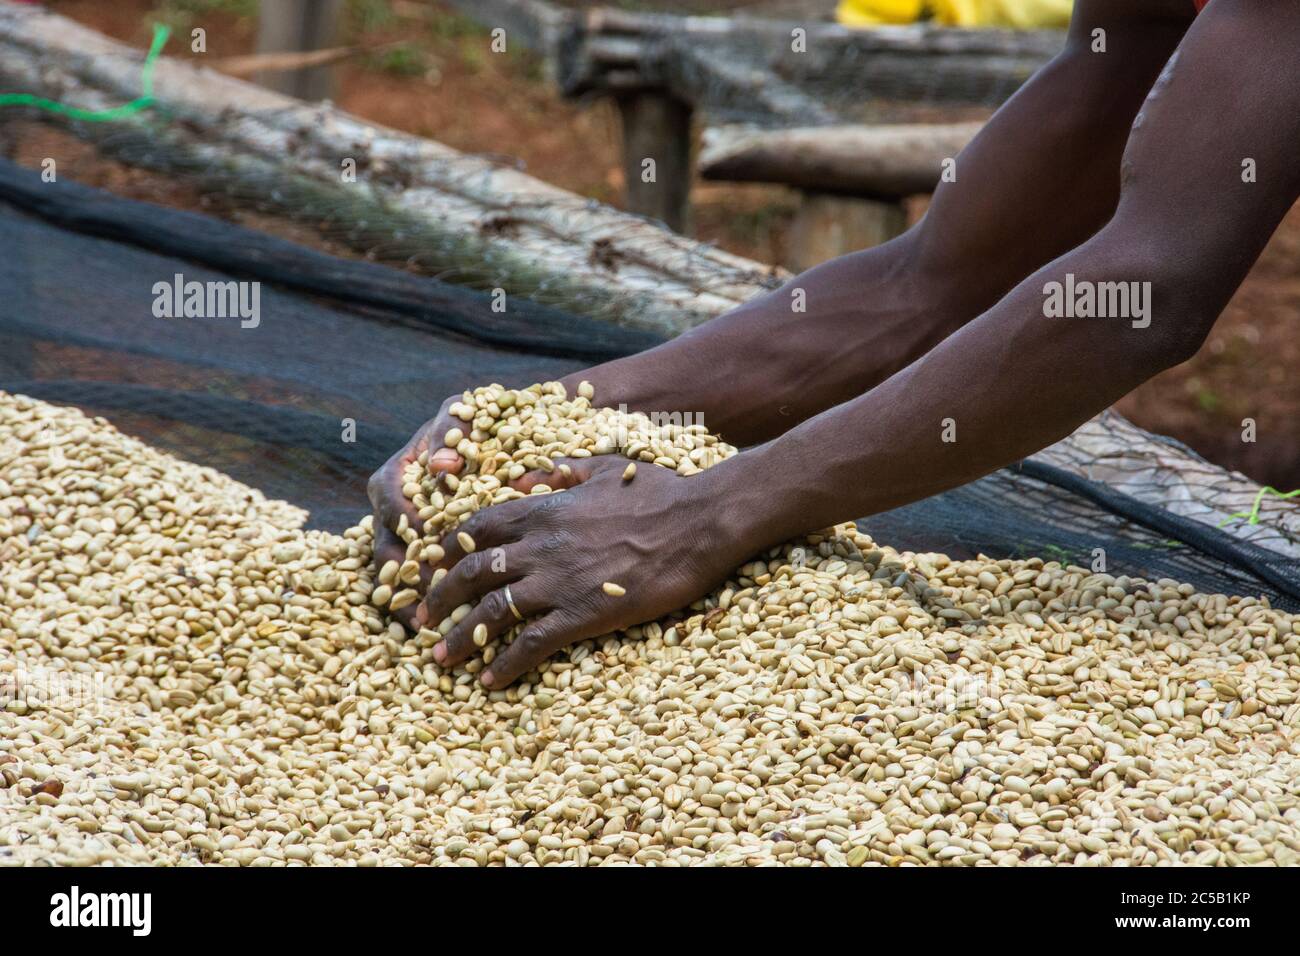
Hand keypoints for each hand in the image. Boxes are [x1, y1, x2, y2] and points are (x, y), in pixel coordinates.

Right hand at [366, 396, 464, 628]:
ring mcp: (402, 537)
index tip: (422, 539)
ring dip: (409, 601)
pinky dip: (422, 606)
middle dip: (401, 577)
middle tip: (424, 603)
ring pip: (394, 574)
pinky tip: (439, 629)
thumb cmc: (471, 423)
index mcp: (396, 473)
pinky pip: (411, 586)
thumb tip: (443, 464)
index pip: (388, 496)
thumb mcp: (460, 415)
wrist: (487, 441)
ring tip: (427, 628)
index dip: (402, 519)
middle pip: (385, 547)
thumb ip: (449, 429)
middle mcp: (393, 509)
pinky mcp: (416, 557)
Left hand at [413, 454, 755, 687]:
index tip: (431, 568)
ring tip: (440, 657)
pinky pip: (532, 642)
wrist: (700, 521)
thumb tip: (527, 474)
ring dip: (461, 636)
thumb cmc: (659, 492)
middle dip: (439, 597)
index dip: (447, 550)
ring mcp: (561, 580)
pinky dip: (505, 664)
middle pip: (472, 571)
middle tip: (420, 619)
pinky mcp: (585, 613)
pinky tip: (490, 680)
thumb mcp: (604, 466)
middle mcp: (542, 545)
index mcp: (545, 508)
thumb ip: (561, 469)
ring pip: (493, 610)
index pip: (477, 528)